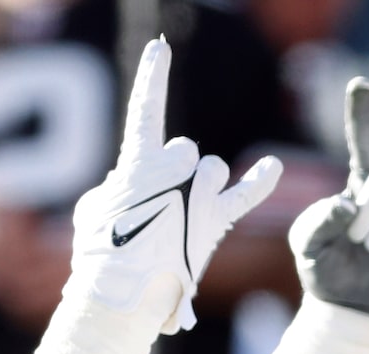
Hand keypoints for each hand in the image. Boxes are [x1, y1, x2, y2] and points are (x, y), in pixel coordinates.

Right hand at [68, 38, 281, 333]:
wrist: (124, 290)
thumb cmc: (102, 254)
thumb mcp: (93, 215)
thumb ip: (115, 193)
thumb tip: (126, 196)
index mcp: (138, 162)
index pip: (146, 110)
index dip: (154, 78)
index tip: (160, 49)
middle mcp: (173, 168)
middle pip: (186, 152)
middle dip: (177, 175)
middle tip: (162, 210)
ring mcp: (198, 193)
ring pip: (213, 171)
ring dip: (203, 189)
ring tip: (182, 222)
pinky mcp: (216, 219)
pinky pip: (246, 194)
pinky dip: (260, 181)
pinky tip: (274, 167)